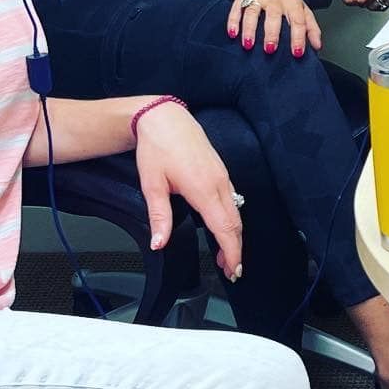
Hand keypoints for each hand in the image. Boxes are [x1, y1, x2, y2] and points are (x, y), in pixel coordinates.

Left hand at [133, 101, 243, 280]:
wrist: (165, 118)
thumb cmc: (158, 147)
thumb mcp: (152, 184)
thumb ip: (160, 216)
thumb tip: (160, 243)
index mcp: (203, 188)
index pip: (225, 228)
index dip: (232, 252)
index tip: (233, 270)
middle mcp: (218, 183)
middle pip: (236, 224)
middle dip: (236, 250)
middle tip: (231, 271)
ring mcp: (222, 176)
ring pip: (236, 212)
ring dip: (234, 235)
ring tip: (226, 255)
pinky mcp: (221, 171)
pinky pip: (233, 200)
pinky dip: (232, 219)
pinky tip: (222, 227)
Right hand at [228, 0, 322, 57]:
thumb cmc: (287, 2)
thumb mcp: (303, 11)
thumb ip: (311, 28)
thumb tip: (317, 46)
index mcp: (293, 2)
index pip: (298, 20)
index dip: (298, 37)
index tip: (296, 53)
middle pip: (273, 15)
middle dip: (271, 33)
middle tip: (270, 49)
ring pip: (252, 11)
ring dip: (249, 28)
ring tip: (248, 44)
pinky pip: (237, 7)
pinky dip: (233, 20)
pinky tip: (233, 33)